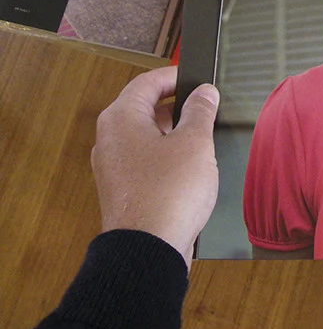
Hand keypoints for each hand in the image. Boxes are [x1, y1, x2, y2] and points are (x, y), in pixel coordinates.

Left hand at [91, 66, 219, 268]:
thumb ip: (200, 111)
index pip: (147, 82)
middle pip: (144, 108)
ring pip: (145, 135)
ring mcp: (113, 166)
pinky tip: (191, 167)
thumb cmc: (169, 191)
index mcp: (121, 118)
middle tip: (207, 107)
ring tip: (204, 137)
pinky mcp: (122, 189)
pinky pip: (145, 160)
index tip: (200, 78)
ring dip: (173, 132)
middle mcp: (110, 139)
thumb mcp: (195, 143)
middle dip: (177, 105)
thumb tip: (204, 92)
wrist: (148, 251)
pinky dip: (166, 155)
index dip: (176, 76)